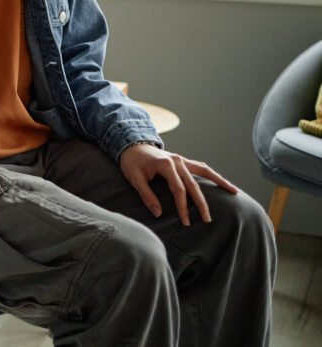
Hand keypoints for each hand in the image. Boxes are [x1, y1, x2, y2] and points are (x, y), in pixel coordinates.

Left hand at [119, 144, 238, 225]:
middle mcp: (177, 160)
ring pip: (205, 172)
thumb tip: (158, 213)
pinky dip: (213, 175)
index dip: (182, 206)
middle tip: (207, 220)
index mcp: (165, 164)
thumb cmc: (131, 163)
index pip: (178, 189)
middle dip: (201, 203)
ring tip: (234, 193)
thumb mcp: (134, 179)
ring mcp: (182, 159)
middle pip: (193, 184)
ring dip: (219, 182)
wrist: (131, 145)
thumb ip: (146, 195)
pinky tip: (224, 183)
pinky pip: (202, 168)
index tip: (185, 221)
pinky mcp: (183, 161)